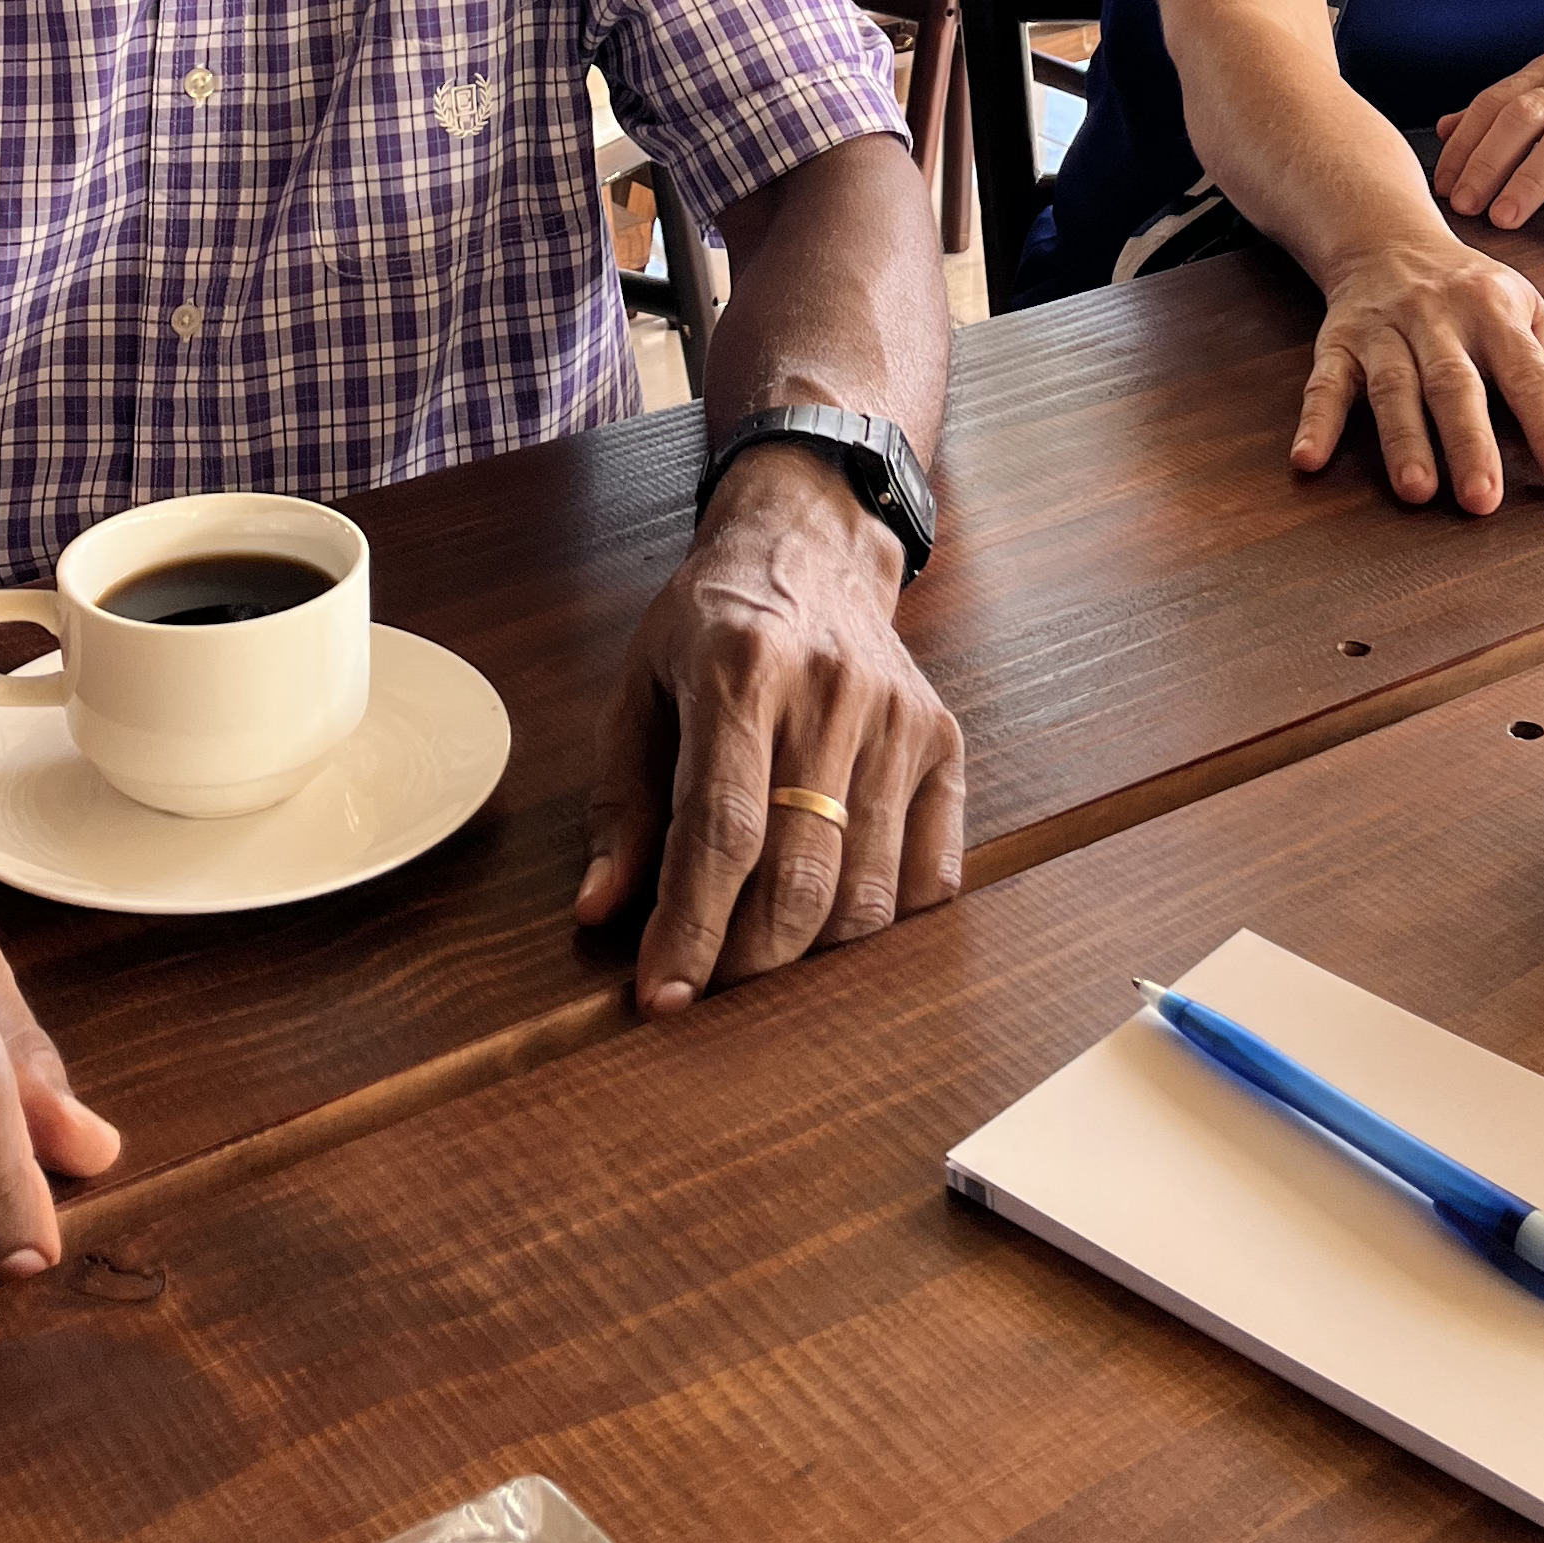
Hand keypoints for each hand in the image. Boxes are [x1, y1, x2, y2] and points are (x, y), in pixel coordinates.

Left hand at [575, 445, 962, 1013]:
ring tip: (761, 956)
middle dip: (747, 960)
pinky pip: (931, 875)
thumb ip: (618, 800)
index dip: (691, 928)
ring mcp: (898, 717)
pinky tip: (835, 918)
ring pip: (868, 892)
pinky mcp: (943, 740)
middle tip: (706, 987)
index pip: (721, 830)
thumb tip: (600, 912)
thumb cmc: (710, 623)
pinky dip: (885, 923)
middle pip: (801, 875)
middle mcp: (830, 691)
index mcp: (739, 669)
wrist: (808, 546)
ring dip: (811, 956)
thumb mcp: (637, 686)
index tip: (661, 996)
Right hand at [1295, 232, 1543, 515]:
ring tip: (1417, 490)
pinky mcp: (1338, 342)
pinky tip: (1309, 457)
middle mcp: (1437, 318)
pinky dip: (1316, 421)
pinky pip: (1324, 382)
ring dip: (1403, 440)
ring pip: (1393, 387)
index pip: (1530, 376)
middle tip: (1483, 499)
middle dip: (1469, 443)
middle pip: (1454, 384)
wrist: (1385, 238)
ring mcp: (1383, 330)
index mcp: (1493, 310)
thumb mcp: (1522, 306)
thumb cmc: (1463, 286)